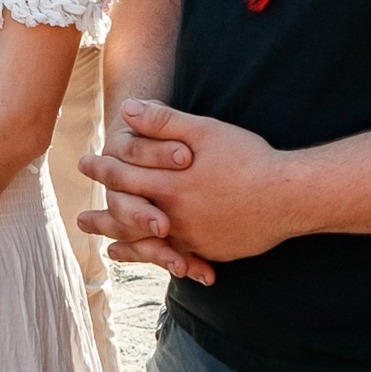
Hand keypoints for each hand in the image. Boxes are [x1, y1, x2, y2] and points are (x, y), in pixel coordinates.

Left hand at [82, 98, 298, 275]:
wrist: (288, 196)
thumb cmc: (248, 158)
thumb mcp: (206, 131)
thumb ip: (164, 122)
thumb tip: (126, 110)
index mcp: (168, 184)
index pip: (123, 176)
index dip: (101, 169)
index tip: (84, 164)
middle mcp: (173, 216)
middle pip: (127, 217)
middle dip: (103, 216)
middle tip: (82, 219)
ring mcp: (191, 238)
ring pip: (148, 246)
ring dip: (124, 245)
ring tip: (108, 249)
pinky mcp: (210, 251)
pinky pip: (177, 258)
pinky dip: (160, 260)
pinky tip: (155, 261)